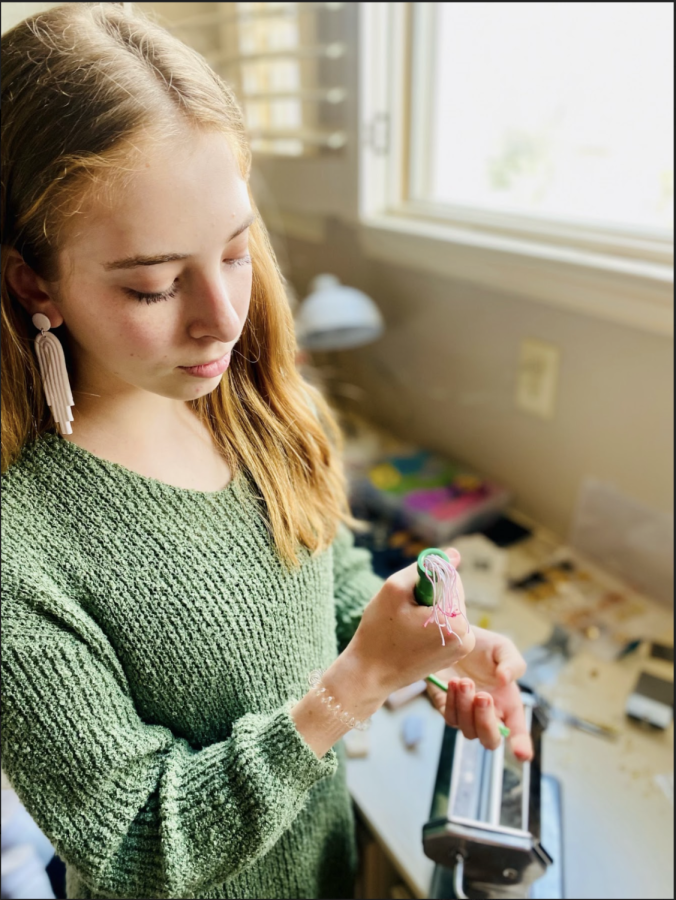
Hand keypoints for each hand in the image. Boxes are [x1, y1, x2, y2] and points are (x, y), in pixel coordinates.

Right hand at [346, 548, 474, 699]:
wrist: (369, 674)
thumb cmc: (379, 632)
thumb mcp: (395, 588)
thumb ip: (425, 568)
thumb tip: (455, 554)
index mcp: (457, 622)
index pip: (451, 580)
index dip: (425, 583)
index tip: (408, 598)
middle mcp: (467, 638)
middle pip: (451, 595)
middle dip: (427, 597)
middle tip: (404, 614)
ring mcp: (461, 649)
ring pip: (447, 609)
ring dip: (427, 609)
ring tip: (406, 626)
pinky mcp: (452, 655)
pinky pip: (444, 624)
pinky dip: (428, 623)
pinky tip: (410, 635)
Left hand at [425, 626, 532, 760]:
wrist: (451, 636)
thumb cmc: (482, 646)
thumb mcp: (502, 648)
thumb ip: (512, 663)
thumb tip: (505, 680)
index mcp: (508, 704)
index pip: (517, 732)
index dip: (521, 745)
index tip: (522, 754)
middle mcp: (488, 714)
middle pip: (490, 739)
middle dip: (486, 722)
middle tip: (483, 696)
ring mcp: (466, 714)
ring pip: (468, 730)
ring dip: (466, 707)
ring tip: (464, 681)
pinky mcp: (445, 707)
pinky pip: (450, 717)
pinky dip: (452, 703)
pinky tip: (453, 682)